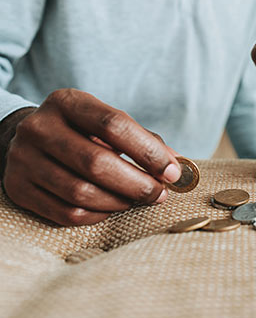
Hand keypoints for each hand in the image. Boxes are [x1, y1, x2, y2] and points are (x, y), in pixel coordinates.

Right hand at [2, 89, 180, 225]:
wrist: (27, 140)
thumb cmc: (81, 132)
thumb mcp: (106, 124)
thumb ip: (143, 140)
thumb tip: (175, 166)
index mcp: (67, 102)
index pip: (114, 124)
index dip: (148, 152)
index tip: (171, 172)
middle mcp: (39, 127)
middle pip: (97, 163)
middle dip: (137, 184)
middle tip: (159, 193)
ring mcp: (23, 159)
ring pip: (81, 192)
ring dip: (119, 202)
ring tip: (135, 200)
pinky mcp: (18, 189)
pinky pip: (66, 213)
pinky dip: (97, 215)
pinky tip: (111, 208)